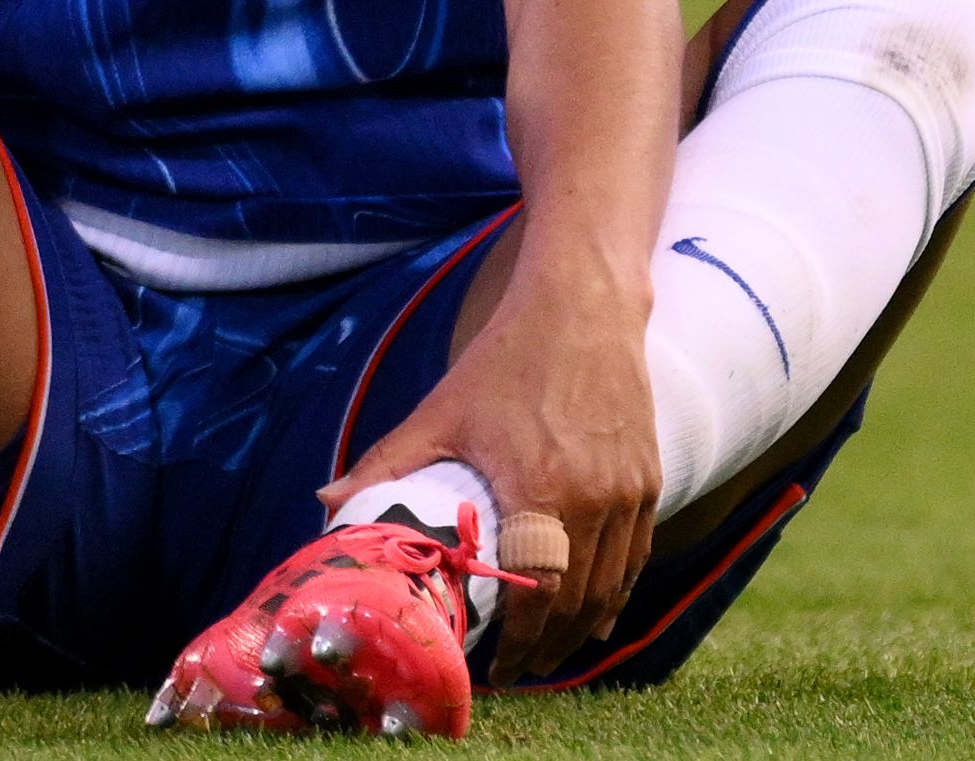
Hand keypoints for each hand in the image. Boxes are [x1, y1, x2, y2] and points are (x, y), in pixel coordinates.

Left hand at [319, 246, 661, 684]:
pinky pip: (637, 555)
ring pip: (613, 586)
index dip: (519, 640)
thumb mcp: (441, 412)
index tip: (495, 666)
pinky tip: (598, 615)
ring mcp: (628, 491)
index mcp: (539, 487)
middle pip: (577, 602)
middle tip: (517, 669)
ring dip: (583, 628)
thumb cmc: (507, 357)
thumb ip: (387, 466)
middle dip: (548, 646)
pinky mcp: (649, 480)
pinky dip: (617, 593)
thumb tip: (326, 505)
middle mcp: (593, 497)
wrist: (583, 306)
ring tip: (550, 652)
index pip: (537, 592)